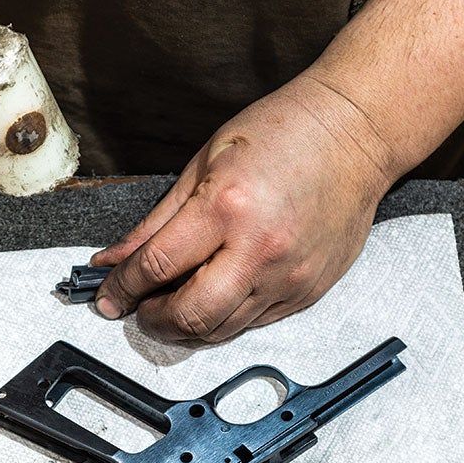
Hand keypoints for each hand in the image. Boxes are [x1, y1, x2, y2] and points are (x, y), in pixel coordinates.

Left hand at [91, 68, 399, 341]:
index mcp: (226, 207)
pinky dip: (226, 317)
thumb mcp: (205, 162)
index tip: (108, 296)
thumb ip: (157, 221)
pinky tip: (217, 295)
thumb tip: (115, 259)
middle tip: (141, 310)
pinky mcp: (308, 291)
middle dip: (153, 321)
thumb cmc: (284, 133)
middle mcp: (260, 249)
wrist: (356, 134)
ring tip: (175, 304)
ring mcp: (288, 276)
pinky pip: (255, 322)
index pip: (155, 267)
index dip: (121, 289)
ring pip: (222, 329)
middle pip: (190, 315)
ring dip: (188, 326)